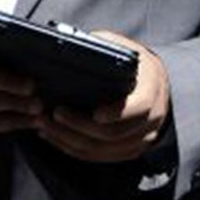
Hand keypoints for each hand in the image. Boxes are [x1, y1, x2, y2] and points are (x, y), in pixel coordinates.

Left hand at [35, 31, 171, 163]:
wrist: (154, 83)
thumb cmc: (132, 63)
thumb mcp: (123, 47)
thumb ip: (103, 46)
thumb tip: (71, 42)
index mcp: (152, 90)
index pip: (138, 108)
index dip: (116, 113)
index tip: (94, 113)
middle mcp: (152, 119)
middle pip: (114, 134)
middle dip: (79, 126)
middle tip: (52, 113)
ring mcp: (142, 138)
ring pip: (103, 150)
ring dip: (70, 140)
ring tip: (45, 125)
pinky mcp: (129, 150)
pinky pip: (99, 157)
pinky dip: (74, 149)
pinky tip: (54, 136)